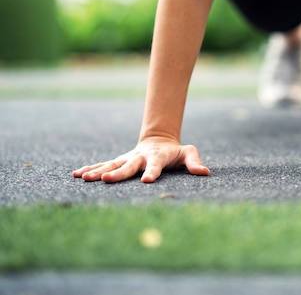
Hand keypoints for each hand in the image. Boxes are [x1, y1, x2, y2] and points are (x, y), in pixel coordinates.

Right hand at [72, 137, 209, 182]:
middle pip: (128, 166)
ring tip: (84, 178)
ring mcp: (127, 158)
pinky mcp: (119, 161)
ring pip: (112, 164)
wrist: (159, 141)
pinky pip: (103, 165)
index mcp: (157, 157)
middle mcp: (139, 157)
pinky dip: (91, 169)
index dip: (152, 172)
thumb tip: (204, 172)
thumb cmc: (175, 151)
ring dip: (98, 171)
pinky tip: (76, 175)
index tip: (147, 181)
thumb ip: (194, 162)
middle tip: (107, 180)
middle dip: (118, 173)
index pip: (155, 165)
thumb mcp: (188, 153)